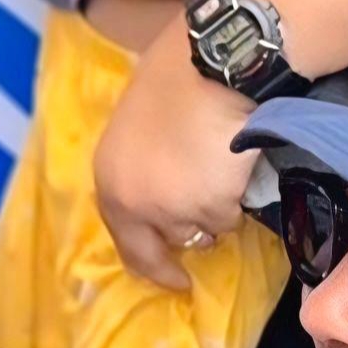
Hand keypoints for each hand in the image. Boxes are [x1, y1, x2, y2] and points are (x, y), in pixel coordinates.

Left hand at [91, 30, 254, 292]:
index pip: (125, 240)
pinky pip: (231, 216)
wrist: (211, 68)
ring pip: (204, 231)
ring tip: (220, 171)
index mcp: (110, 180)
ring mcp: (173, 209)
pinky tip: (235, 166)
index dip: (148, 262)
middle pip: (162, 247)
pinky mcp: (211, 208)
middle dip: (180, 255)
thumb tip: (161, 194)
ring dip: (215, 211)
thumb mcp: (137, 129)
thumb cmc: (175, 83)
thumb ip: (141, 170)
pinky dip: (237, 198)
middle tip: (193, 261)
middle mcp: (134, 202)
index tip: (170, 279)